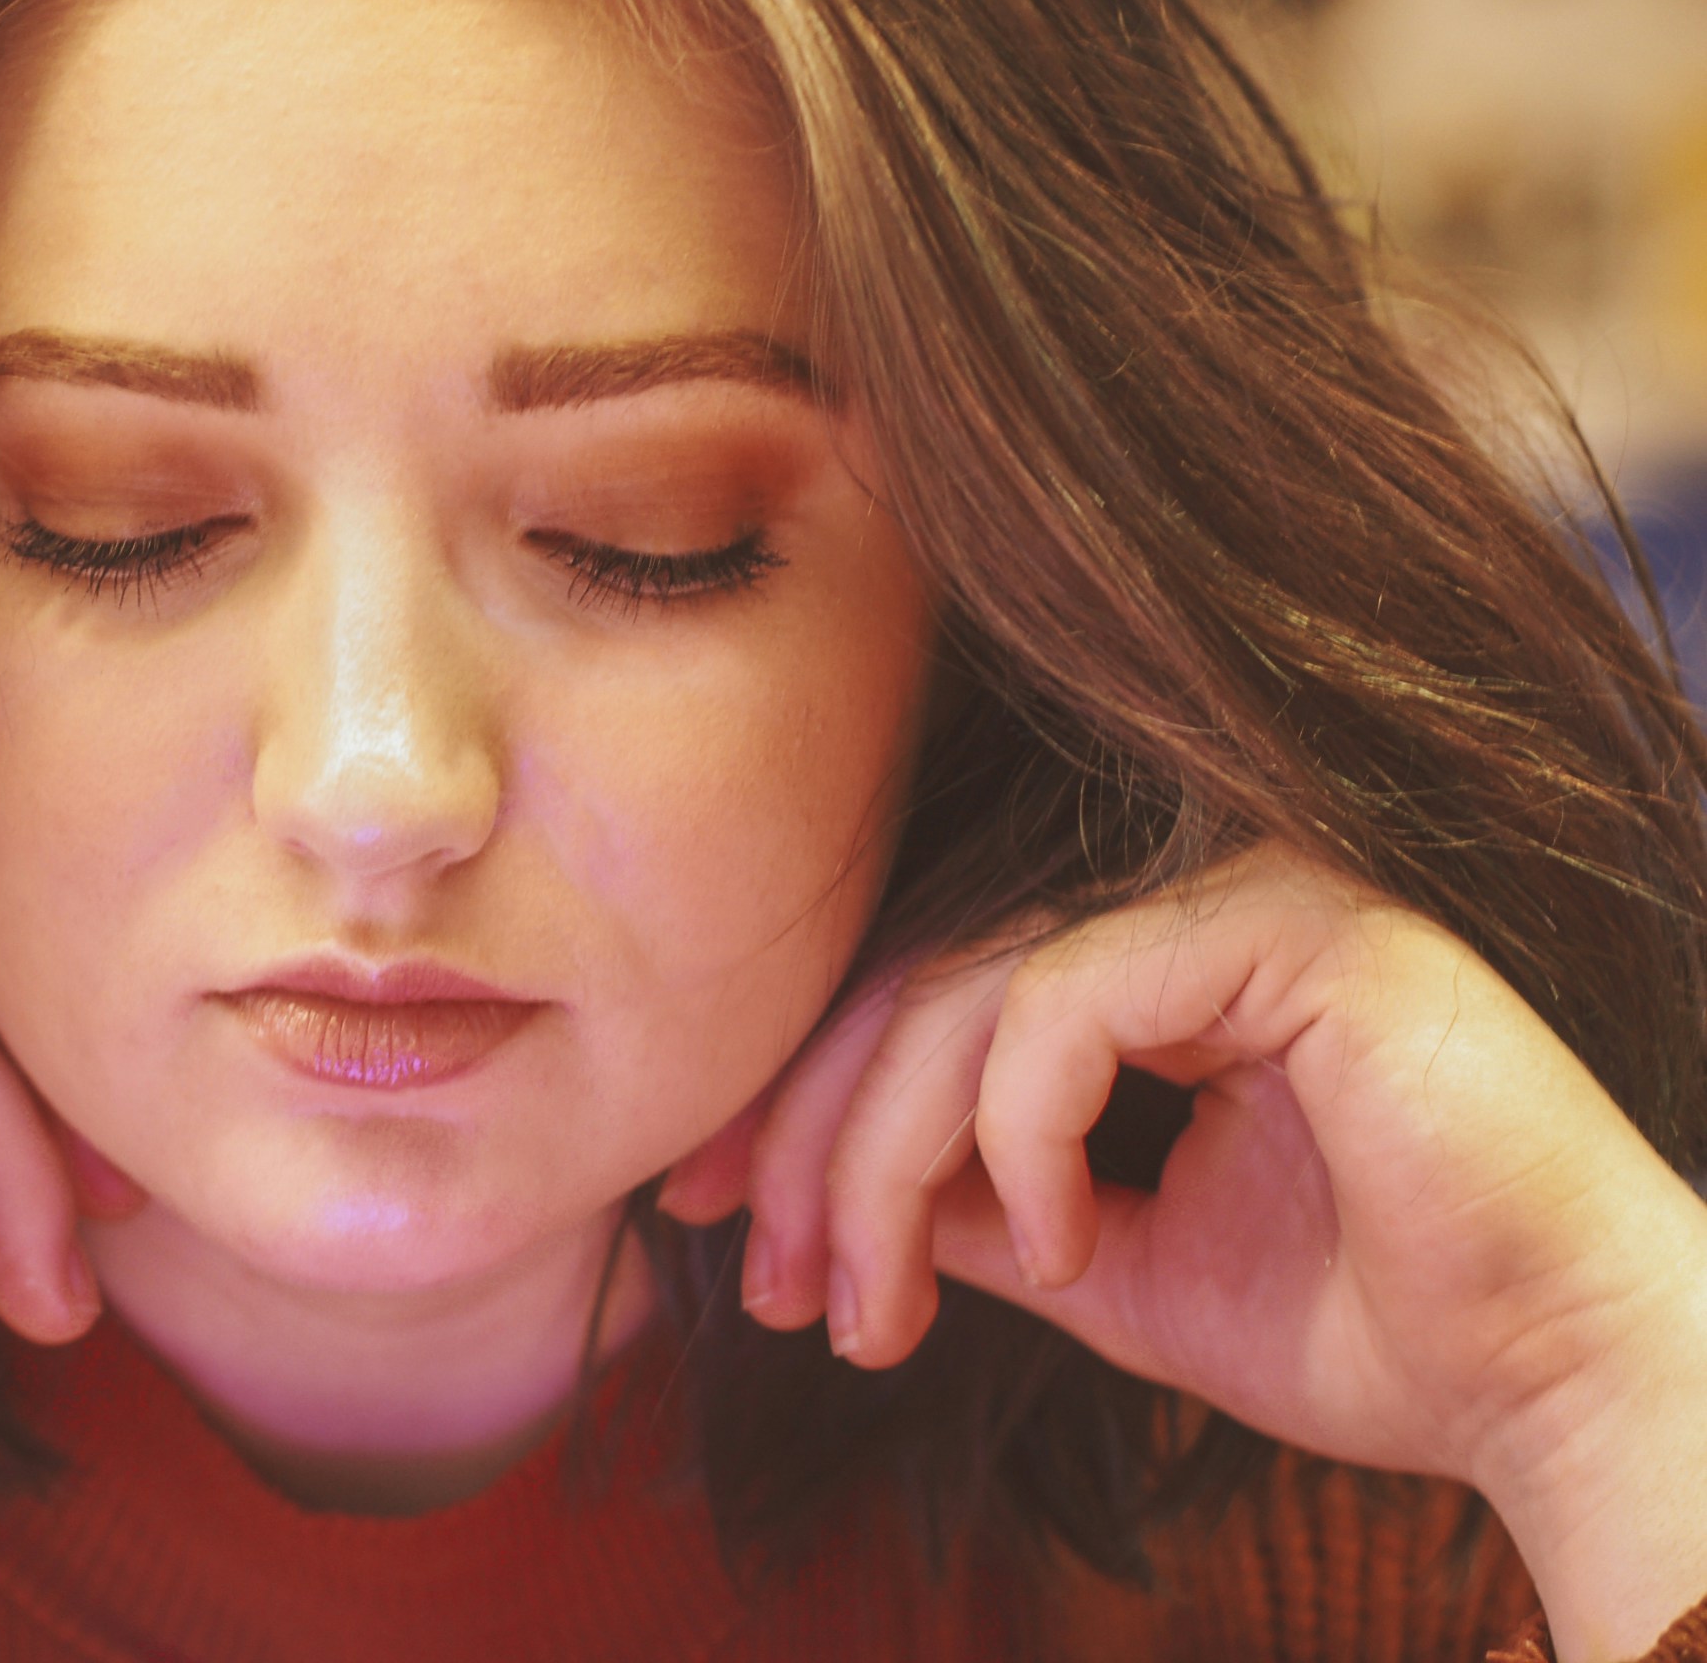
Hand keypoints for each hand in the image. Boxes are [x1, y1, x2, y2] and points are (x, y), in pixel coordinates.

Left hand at [660, 845, 1706, 1661]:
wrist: (1562, 1385)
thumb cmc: (1374, 1331)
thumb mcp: (1119, 1271)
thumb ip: (987, 1214)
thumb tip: (844, 1206)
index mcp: (1151, 972)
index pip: (925, 1001)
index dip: (802, 1110)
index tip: (718, 1227)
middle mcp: (1188, 909)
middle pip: (917, 987)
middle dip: (811, 1146)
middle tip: (768, 1287)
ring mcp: (1242, 897)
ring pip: (966, 992)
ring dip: (882, 1162)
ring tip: (877, 1307)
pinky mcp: (1290, 926)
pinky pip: (1066, 998)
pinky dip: (1019, 1131)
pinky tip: (1047, 1243)